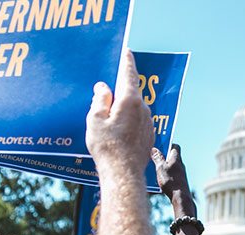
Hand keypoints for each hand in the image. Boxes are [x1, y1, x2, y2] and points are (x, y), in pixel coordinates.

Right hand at [85, 49, 153, 172]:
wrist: (123, 173)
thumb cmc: (107, 146)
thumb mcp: (95, 119)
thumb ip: (100, 100)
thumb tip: (103, 87)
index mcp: (129, 100)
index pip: (128, 74)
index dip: (126, 62)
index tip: (127, 52)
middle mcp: (143, 109)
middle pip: (131, 92)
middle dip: (120, 90)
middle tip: (108, 90)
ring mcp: (148, 122)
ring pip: (135, 108)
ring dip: (124, 108)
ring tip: (108, 118)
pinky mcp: (149, 135)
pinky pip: (138, 122)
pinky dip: (128, 121)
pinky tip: (118, 132)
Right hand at [151, 144, 194, 217]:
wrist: (180, 197)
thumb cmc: (171, 181)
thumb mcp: (160, 168)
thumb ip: (158, 158)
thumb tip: (155, 149)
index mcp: (176, 158)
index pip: (175, 146)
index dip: (167, 144)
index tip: (159, 144)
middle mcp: (180, 164)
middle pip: (171, 156)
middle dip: (162, 156)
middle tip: (152, 157)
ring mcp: (180, 173)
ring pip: (169, 166)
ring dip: (161, 166)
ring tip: (152, 169)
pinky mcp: (178, 181)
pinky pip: (170, 174)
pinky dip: (164, 174)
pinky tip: (157, 179)